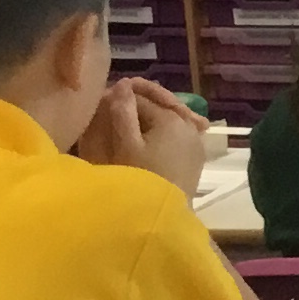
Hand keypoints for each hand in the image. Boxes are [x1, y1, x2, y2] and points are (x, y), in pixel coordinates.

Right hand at [77, 77, 207, 195]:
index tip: (101, 101)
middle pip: (159, 105)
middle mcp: (189, 124)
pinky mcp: (197, 156)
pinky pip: (180, 132)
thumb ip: (123, 112)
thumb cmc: (142, 177)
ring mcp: (197, 140)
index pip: (140, 99)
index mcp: (171, 118)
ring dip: (150, 116)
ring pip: (170, 117)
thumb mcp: (126, 144)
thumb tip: (122, 84)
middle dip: (137, 103)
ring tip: (128, 121)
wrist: (167, 215)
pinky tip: (150, 135)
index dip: (119, 98)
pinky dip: (163, 129)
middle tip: (113, 105)